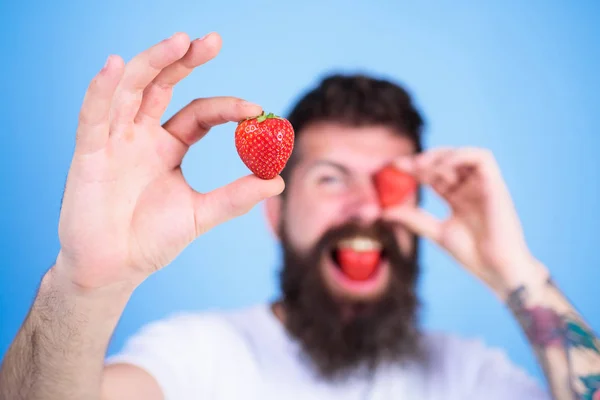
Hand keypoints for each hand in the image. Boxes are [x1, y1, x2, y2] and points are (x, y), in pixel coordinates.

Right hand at [54, 32, 283, 290]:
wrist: (113, 269)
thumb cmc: (152, 240)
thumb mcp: (200, 215)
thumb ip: (235, 197)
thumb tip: (279, 182)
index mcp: (169, 147)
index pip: (199, 114)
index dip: (226, 108)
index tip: (256, 109)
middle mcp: (141, 135)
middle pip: (162, 85)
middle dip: (184, 61)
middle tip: (212, 40)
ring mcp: (114, 140)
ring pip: (131, 88)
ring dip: (152, 62)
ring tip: (179, 40)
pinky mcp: (88, 153)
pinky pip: (92, 116)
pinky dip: (101, 90)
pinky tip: (114, 64)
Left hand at [384, 147, 547, 298]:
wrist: (497, 270)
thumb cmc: (473, 256)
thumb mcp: (436, 232)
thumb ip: (413, 219)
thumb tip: (384, 211)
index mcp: (457, 199)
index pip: (432, 175)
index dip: (413, 168)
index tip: (393, 166)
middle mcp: (470, 189)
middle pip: (444, 162)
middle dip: (422, 160)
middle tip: (402, 165)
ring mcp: (483, 185)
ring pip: (461, 154)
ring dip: (439, 156)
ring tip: (420, 166)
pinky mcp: (496, 184)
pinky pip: (481, 158)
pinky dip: (460, 156)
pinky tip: (441, 165)